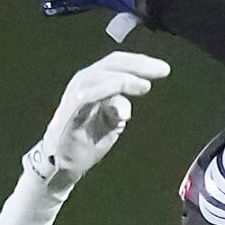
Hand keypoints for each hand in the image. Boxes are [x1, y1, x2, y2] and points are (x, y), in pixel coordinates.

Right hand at [31, 50, 171, 180]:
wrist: (62, 161)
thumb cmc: (85, 139)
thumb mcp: (109, 123)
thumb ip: (118, 109)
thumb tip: (127, 105)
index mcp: (95, 81)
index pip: (118, 64)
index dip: (141, 63)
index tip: (163, 69)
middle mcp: (84, 81)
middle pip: (113, 64)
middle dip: (139, 65)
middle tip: (162, 70)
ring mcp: (76, 93)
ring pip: (102, 75)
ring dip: (125, 78)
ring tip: (145, 85)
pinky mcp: (71, 109)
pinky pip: (88, 95)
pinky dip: (105, 91)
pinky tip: (121, 95)